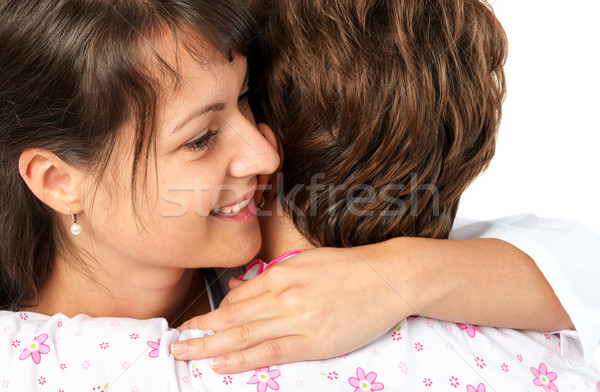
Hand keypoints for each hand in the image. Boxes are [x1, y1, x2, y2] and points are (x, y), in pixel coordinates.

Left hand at [171, 243, 411, 372]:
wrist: (388, 277)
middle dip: (198, 331)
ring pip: (243, 334)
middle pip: (231, 316)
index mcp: (281, 273)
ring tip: (183, 354)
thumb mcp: (306, 263)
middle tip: (172, 342)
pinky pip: (269, 350)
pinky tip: (220, 365)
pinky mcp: (313, 340)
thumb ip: (271, 277)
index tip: (190, 325)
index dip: (209, 315)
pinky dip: (241, 359)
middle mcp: (283, 294)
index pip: (235, 299)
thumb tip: (239, 288)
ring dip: (209, 346)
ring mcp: (297, 317)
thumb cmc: (349, 269)